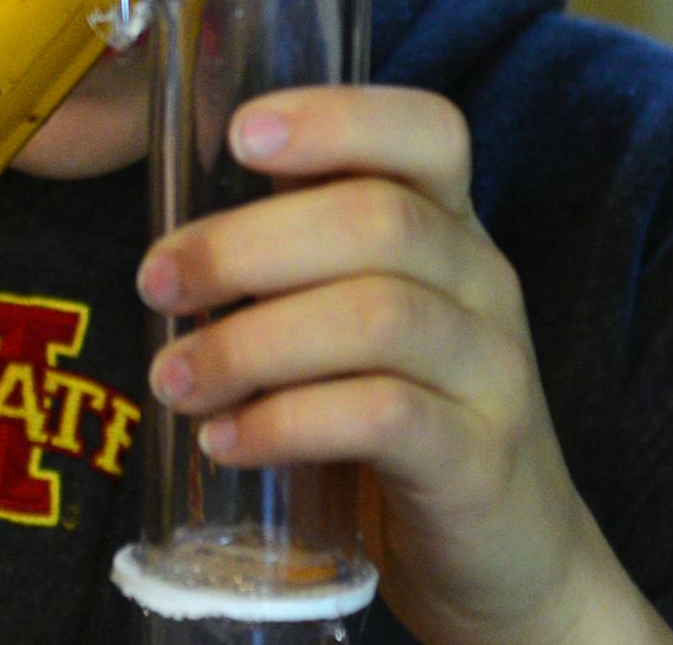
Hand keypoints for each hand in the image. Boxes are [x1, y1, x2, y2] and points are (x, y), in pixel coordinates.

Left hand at [136, 87, 672, 644]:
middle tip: (157, 283)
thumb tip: (174, 242)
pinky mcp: (479, 461)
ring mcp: (493, 372)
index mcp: (454, 230)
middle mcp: (485, 283)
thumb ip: (306, 269)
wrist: (515, 555)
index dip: (338, 116)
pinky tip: (228, 440)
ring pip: (378, 316)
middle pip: (379, 220)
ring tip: (175, 379)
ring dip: (252, 341)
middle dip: (247, 243)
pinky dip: (290, 422)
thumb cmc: (410, 421)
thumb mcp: (370, 324)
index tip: (240, 133)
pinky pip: (384, 418)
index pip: (429, 131)